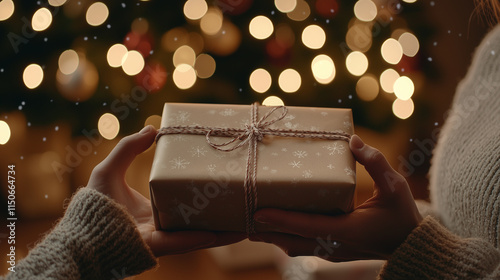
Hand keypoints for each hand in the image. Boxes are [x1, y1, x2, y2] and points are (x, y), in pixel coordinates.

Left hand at [87, 125, 244, 256]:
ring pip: (201, 233)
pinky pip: (188, 241)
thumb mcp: (111, 168)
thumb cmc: (94, 203)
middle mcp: (164, 224)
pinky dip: (210, 237)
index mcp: (156, 208)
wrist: (82, 231)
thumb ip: (129, 148)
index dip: (204, 190)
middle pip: (200, 218)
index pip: (186, 199)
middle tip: (243, 201)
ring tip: (247, 222)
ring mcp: (165, 237)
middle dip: (222, 213)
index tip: (221, 178)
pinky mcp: (161, 246)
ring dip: (225, 229)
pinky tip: (232, 232)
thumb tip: (152, 129)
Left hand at [249, 135, 421, 260]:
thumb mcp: (395, 186)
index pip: (307, 226)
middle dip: (265, 231)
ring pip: (293, 247)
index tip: (257, 213)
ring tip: (248, 222)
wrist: (409, 246)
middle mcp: (334, 246)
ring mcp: (331, 252)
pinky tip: (272, 226)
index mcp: (347, 231)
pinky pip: (301, 246)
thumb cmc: (402, 215)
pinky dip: (284, 237)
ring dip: (272, 235)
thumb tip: (352, 140)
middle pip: (291, 241)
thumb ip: (375, 162)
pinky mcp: (331, 252)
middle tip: (240, 218)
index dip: (281, 220)